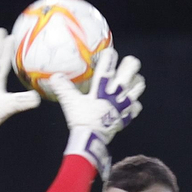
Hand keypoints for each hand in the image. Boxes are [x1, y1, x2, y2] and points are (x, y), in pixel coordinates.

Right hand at [51, 49, 145, 172]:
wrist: (92, 139)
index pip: (107, 67)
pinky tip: (133, 103)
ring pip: (137, 88)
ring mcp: (123, 105)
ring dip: (137, 82)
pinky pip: (136, 107)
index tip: (111, 51)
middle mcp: (115, 93)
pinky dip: (135, 104)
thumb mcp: (70, 102)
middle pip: (128, 73)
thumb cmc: (81, 119)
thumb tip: (55, 76)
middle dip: (130, 65)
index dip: (110, 57)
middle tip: (130, 61)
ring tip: (136, 79)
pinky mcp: (127, 117)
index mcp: (101, 87)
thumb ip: (63, 88)